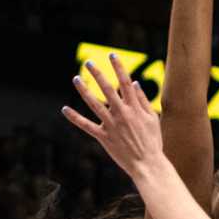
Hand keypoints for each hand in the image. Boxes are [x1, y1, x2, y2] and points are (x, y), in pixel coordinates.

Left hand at [62, 54, 166, 178]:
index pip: (125, 81)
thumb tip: (135, 83)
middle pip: (107, 88)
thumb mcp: (152, 118)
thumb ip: (143, 100)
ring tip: (76, 78)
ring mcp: (111, 125)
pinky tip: (65, 109)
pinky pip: (86, 126)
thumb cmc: (152, 141)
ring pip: (94, 104)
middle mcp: (121, 113)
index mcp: (135, 107)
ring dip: (84, 90)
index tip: (112, 55)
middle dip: (98, 74)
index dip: (118, 67)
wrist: (147, 164)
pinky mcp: (103, 137)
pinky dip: (75, 118)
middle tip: (89, 62)